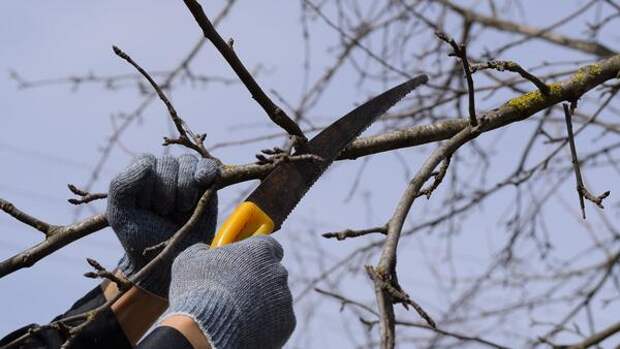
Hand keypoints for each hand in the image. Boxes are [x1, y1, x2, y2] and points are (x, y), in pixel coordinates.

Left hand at [106, 153, 218, 297]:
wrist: (171, 261)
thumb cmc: (142, 237)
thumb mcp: (120, 214)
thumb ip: (122, 184)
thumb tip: (148, 163)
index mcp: (141, 175)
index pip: (146, 161)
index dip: (146, 185)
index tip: (144, 208)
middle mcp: (164, 172)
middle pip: (168, 162)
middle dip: (165, 191)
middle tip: (163, 213)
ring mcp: (187, 178)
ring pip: (188, 163)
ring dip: (184, 188)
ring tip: (180, 210)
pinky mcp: (208, 186)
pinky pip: (209, 166)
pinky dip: (206, 171)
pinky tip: (201, 181)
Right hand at [163, 237, 295, 348]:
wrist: (205, 332)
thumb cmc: (197, 291)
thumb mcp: (190, 260)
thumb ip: (204, 250)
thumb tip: (206, 250)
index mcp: (260, 250)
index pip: (268, 245)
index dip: (256, 253)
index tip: (245, 260)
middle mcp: (277, 272)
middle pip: (272, 272)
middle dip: (258, 279)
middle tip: (236, 290)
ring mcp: (284, 298)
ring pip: (275, 297)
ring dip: (261, 301)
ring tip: (235, 312)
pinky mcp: (286, 323)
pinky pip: (277, 319)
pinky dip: (265, 322)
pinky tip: (245, 325)